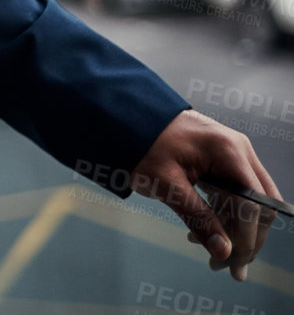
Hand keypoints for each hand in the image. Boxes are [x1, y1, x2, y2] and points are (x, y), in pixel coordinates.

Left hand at [131, 109, 281, 280]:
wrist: (122, 116)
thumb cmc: (140, 144)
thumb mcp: (165, 183)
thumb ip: (197, 217)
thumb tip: (224, 253)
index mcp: (228, 151)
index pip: (253, 204)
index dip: (247, 238)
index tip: (234, 266)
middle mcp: (239, 149)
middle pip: (261, 204)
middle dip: (247, 238)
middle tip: (228, 267)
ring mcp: (233, 152)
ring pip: (251, 200)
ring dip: (235, 229)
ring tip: (212, 255)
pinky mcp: (223, 158)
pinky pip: (236, 192)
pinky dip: (225, 214)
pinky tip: (202, 232)